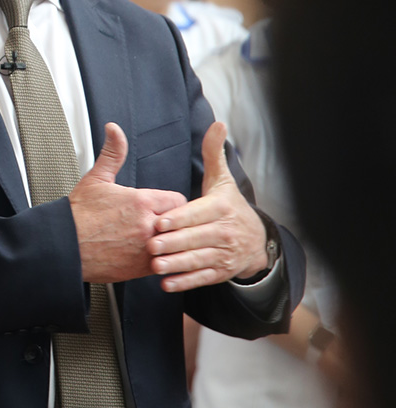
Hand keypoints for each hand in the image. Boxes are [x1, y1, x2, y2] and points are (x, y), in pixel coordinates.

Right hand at [70, 123, 186, 283]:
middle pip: (180, 223)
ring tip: (149, 238)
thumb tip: (114, 130)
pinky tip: (141, 252)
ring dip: (166, 242)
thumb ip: (113, 153)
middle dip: (171, 222)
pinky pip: (162, 263)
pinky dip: (156, 258)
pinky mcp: (141, 268)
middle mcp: (147, 226)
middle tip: (156, 222)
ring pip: (173, 244)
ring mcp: (146, 249)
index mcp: (140, 202)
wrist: (63, 246)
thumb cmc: (78, 215)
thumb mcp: (96, 179)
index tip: (160, 206)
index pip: (178, 200)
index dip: (170, 203)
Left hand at [147, 122, 267, 292]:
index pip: (198, 213)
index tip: (160, 220)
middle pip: (196, 238)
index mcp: (221, 208)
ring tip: (155, 265)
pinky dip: (185, 282)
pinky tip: (166, 283)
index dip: (180, 218)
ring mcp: (224, 254)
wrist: (256, 240)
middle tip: (151, 245)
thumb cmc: (229, 206)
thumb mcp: (221, 179)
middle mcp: (225, 232)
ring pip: (198, 260)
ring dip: (177, 264)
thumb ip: (213, 154)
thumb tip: (217, 124)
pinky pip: (202, 278)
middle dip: (173, 243)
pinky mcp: (220, 272)